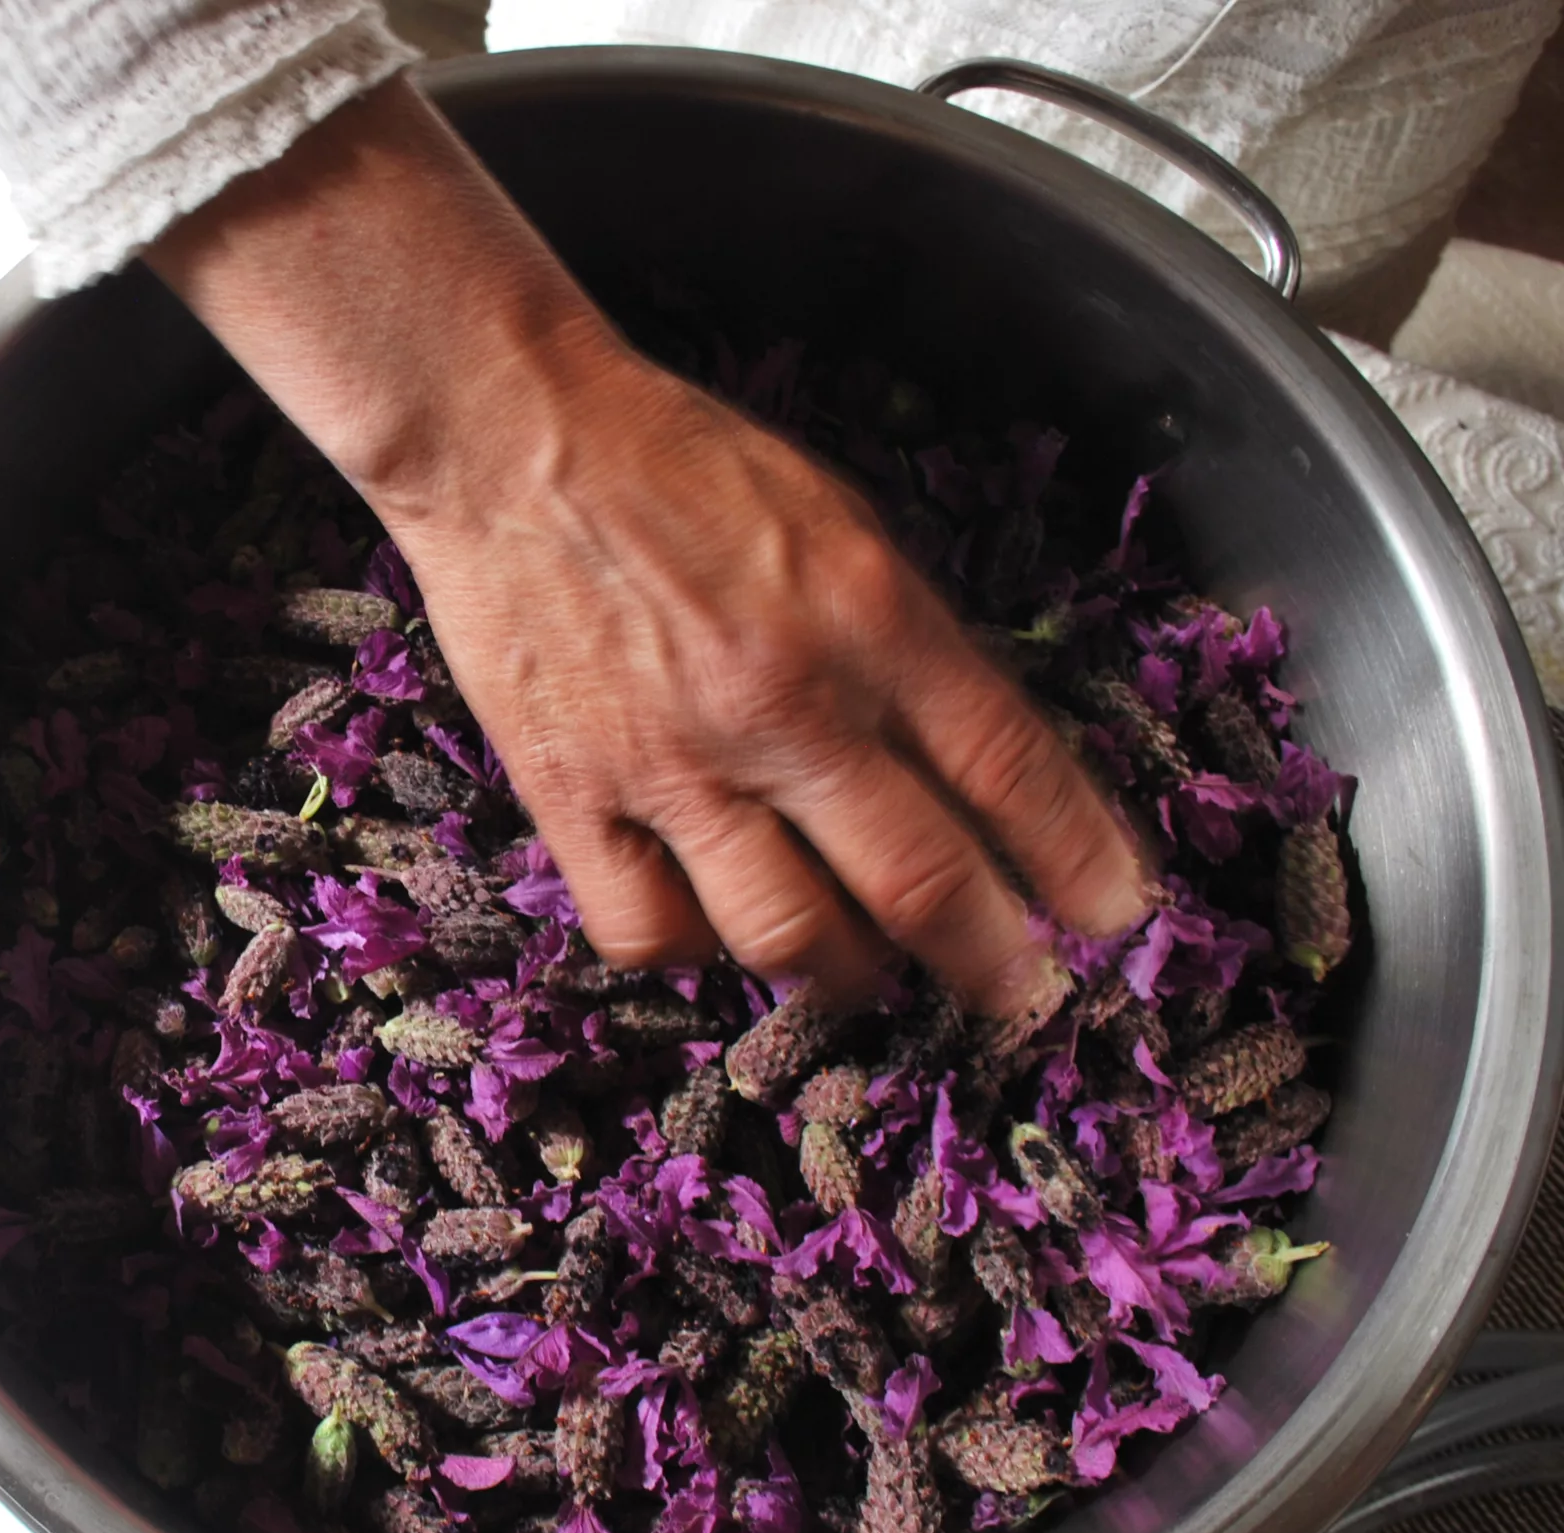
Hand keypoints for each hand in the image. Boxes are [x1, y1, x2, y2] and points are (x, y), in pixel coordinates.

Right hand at [150, 78, 1149, 1011]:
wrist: (511, 436)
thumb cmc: (679, 464)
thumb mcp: (836, 521)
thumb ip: (906, 643)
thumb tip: (969, 764)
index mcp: (867, 611)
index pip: (1009, 764)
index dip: (1076, 858)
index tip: (1117, 914)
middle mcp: (783, 700)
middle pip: (918, 878)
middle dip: (990, 960)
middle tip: (1020, 1000)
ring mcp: (670, 760)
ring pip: (787, 932)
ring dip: (846, 974)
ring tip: (861, 973)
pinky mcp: (569, 794)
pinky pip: (648, 928)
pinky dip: (694, 951)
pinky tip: (709, 929)